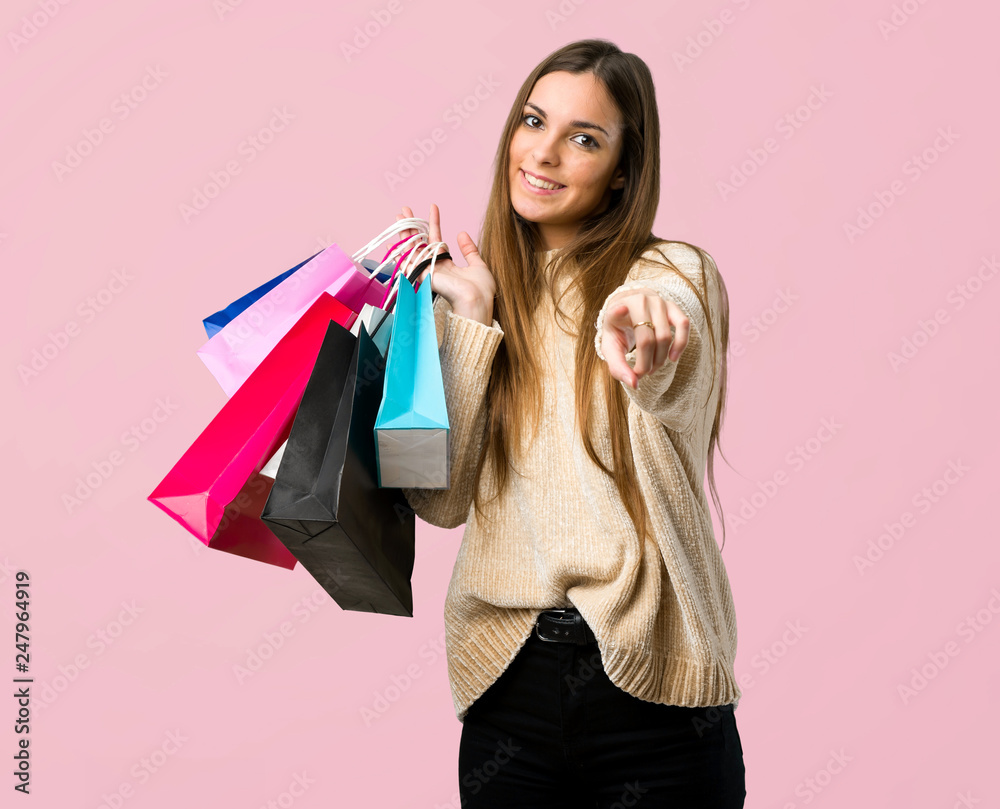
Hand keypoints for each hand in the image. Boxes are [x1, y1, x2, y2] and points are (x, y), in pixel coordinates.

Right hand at [394, 203, 496, 325]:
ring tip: (398, 215)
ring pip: (412, 249)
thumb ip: (469, 250)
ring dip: (404, 232)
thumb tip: (462, 233)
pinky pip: (408, 264)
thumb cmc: (481, 289)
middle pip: (420, 242)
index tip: (433, 207)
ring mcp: (428, 271)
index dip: (434, 222)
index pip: (437, 238)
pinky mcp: (424, 276)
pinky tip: (390, 245)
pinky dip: (398, 255)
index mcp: (447, 264)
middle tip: (404, 210)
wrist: (478, 300)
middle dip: (412, 225)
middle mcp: (435, 267)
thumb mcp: (477, 264)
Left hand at [599, 288, 688, 389]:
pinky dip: (681, 343)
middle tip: (641, 374)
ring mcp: (658, 302)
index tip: (619, 310)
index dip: (618, 312)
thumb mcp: (611, 347)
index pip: (618, 315)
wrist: (630, 310)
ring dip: (660, 359)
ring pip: (665, 336)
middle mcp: (640, 300)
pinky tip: (673, 357)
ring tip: (652, 369)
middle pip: (646, 339)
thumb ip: (618, 367)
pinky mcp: (673, 307)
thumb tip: (635, 384)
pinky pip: (683, 324)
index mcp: (618, 306)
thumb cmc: (619, 331)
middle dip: (645, 364)